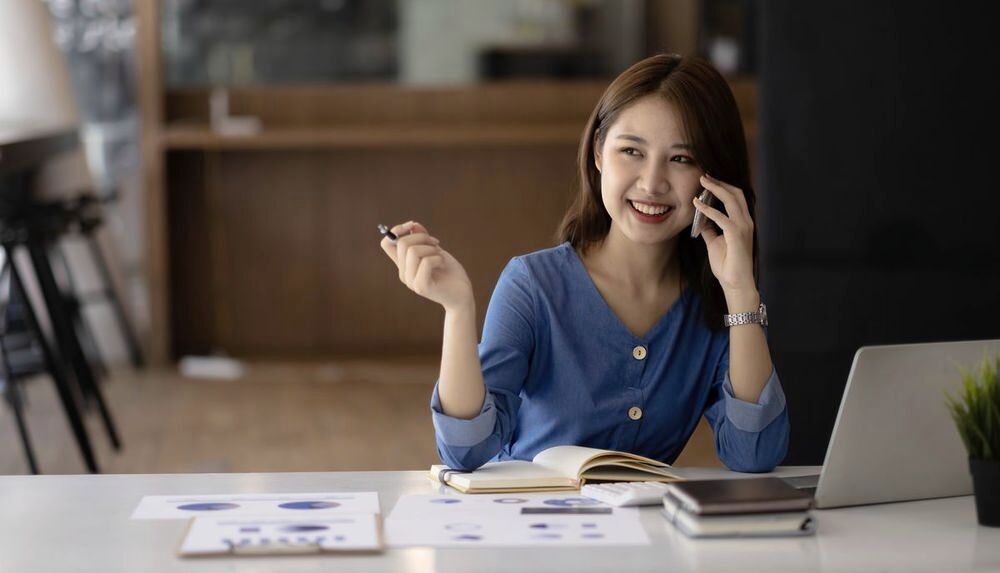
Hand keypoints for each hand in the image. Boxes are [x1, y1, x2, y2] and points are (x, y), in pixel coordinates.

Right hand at [380, 221, 473, 310]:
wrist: (462, 296)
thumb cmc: (450, 273)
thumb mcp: (436, 251)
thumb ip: (423, 239)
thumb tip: (413, 225)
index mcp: (404, 264)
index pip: (386, 244)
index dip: (396, 230)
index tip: (412, 225)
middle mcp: (404, 273)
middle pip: (402, 243)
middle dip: (422, 237)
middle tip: (436, 243)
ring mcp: (411, 281)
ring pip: (412, 251)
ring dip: (431, 248)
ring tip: (440, 256)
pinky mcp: (422, 286)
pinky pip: (425, 262)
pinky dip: (437, 258)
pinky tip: (442, 264)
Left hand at [691, 174, 756, 296]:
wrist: (735, 283)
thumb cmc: (727, 265)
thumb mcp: (715, 243)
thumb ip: (710, 230)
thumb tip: (701, 220)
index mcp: (743, 222)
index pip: (736, 198)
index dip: (723, 187)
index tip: (708, 181)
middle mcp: (746, 222)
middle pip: (736, 193)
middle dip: (720, 182)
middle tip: (704, 176)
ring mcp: (743, 227)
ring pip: (732, 200)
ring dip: (716, 189)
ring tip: (702, 181)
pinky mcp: (737, 235)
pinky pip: (721, 217)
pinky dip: (708, 209)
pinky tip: (697, 204)